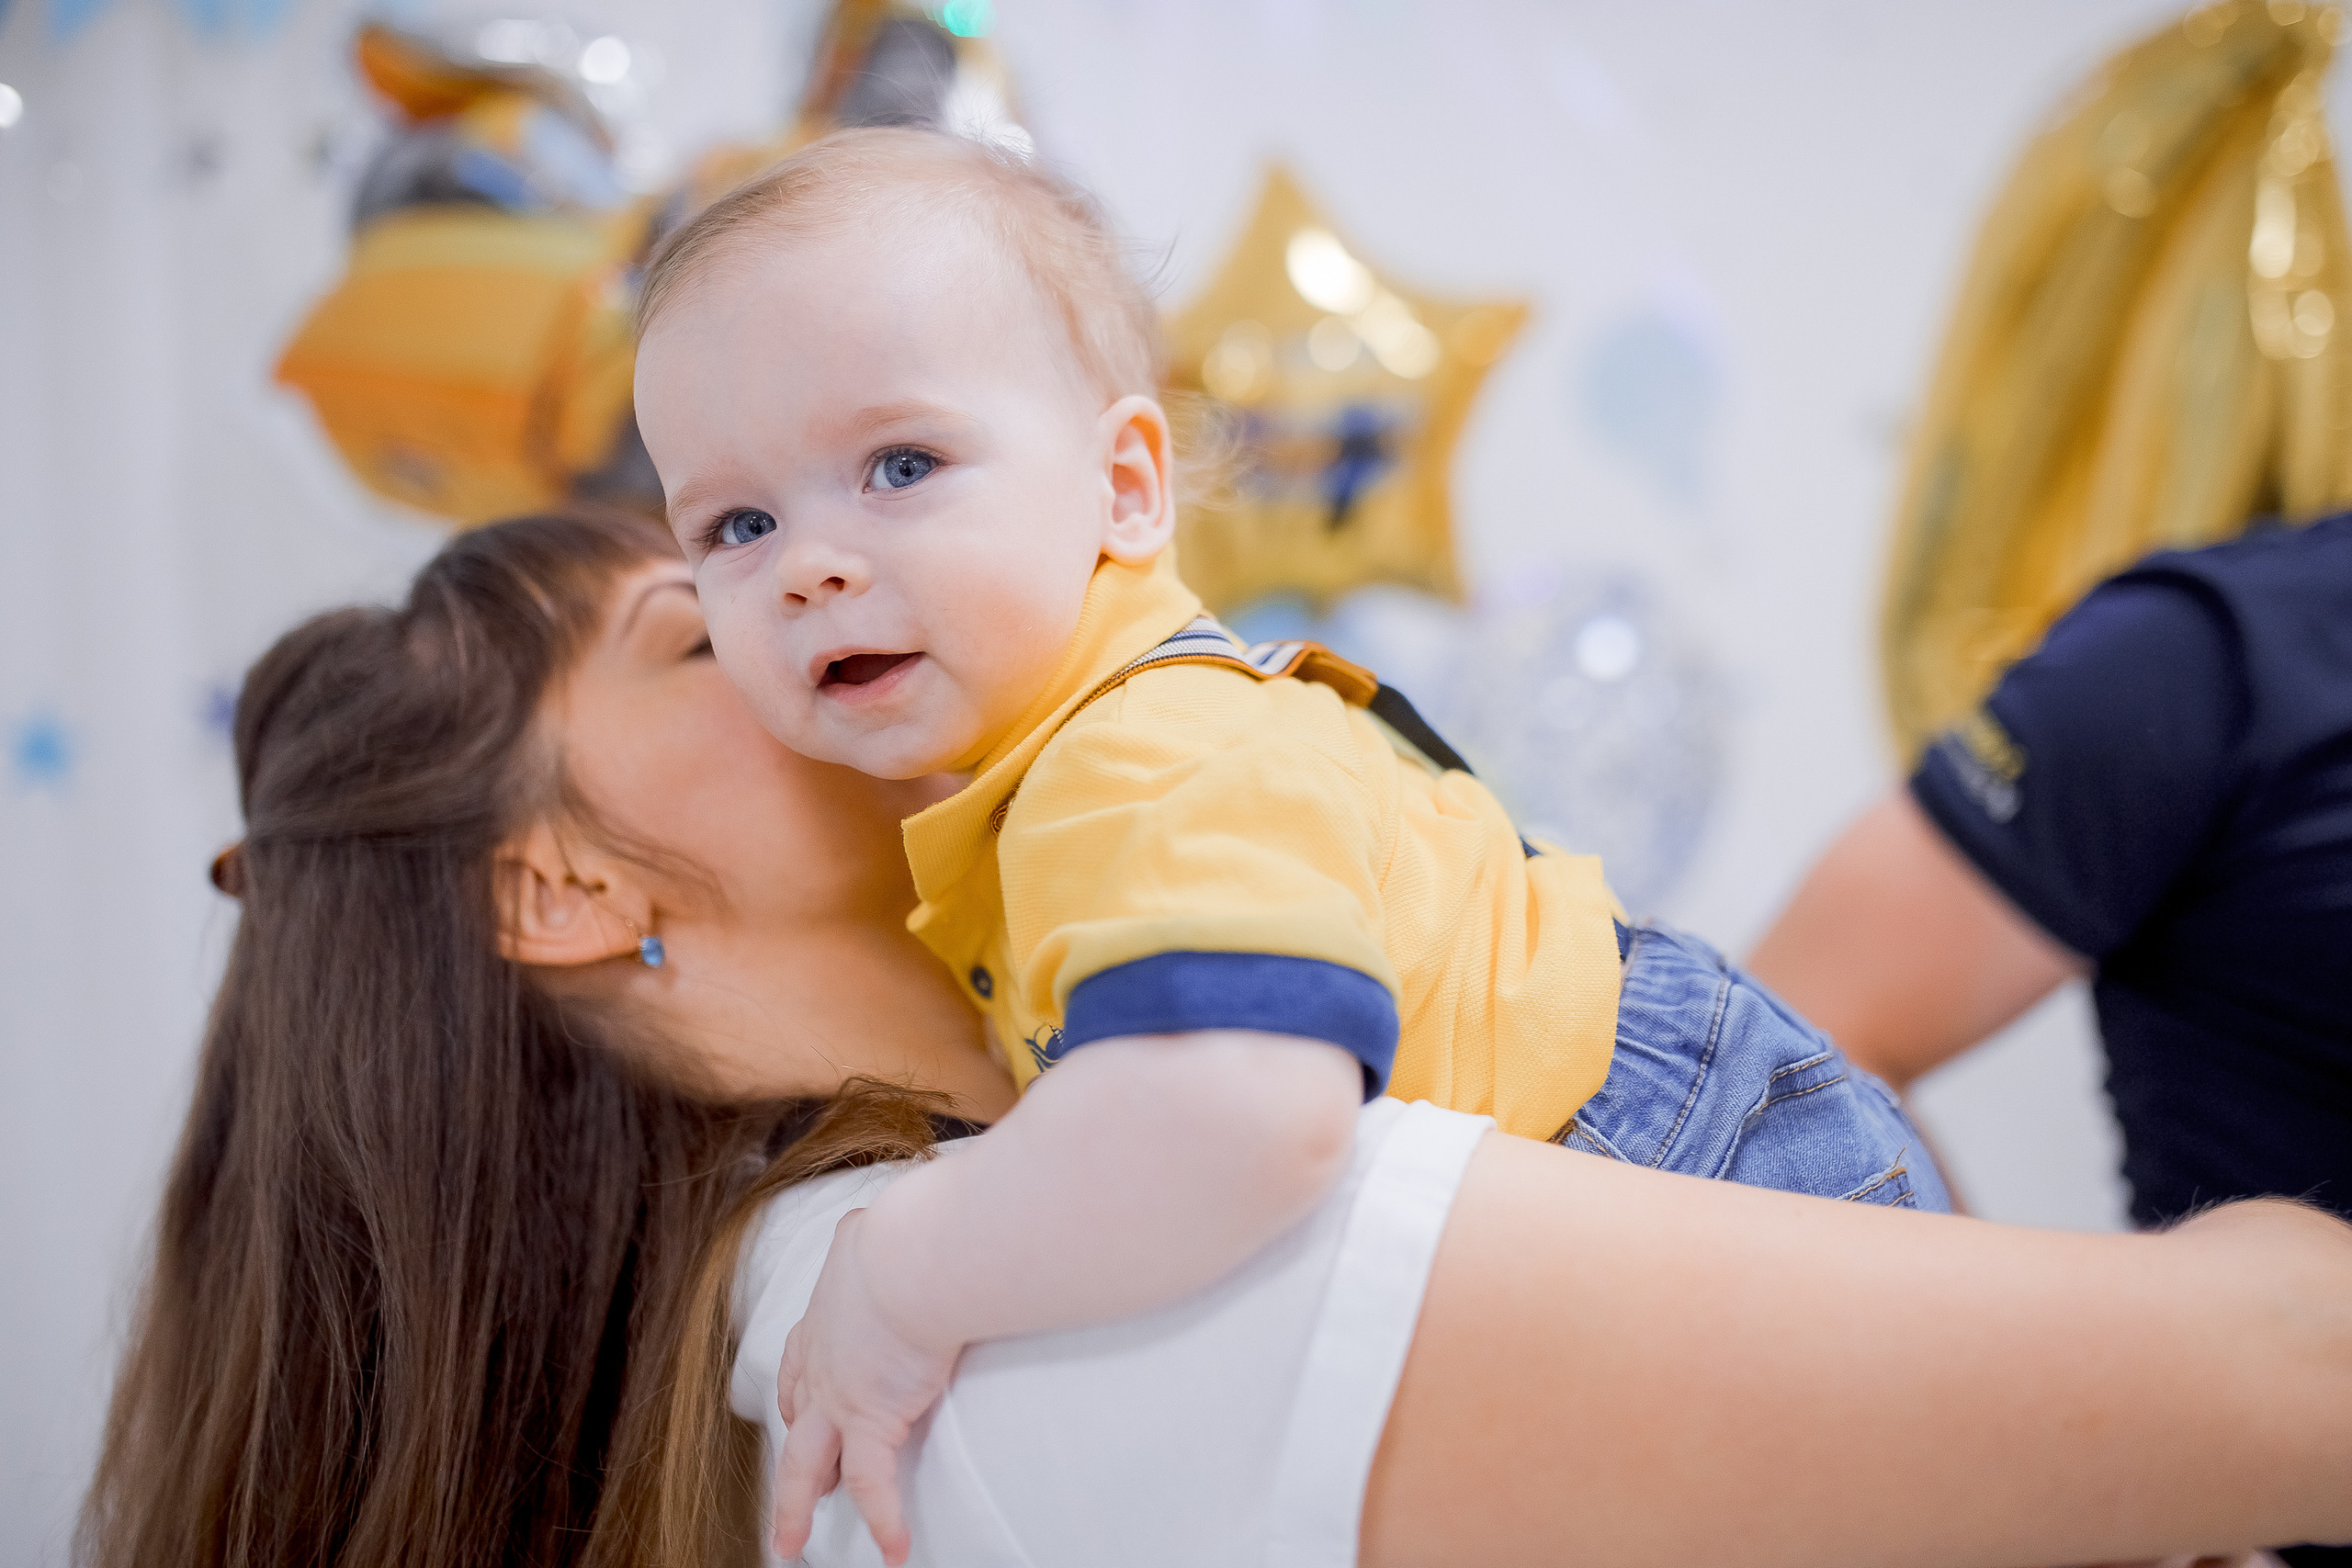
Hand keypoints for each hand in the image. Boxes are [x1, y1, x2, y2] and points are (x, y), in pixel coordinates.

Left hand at [771, 1207, 958, 1565]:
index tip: (792, 1407)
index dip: (793, 1391)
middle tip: (787, 1493)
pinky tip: (894, 1551)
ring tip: (792, 1544)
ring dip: (797, 1507)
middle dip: (787, 1462)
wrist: (910, 1258)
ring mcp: (839, 1396)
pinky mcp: (871, 1420)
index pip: (799, 1361)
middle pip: (793, 1421)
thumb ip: (896, 1232)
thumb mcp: (887, 1227)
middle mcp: (823, 1360)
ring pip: (807, 1465)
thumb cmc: (910, 1233)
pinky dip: (884, 1521)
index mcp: (827, 1314)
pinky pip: (874, 1484)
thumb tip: (928, 1207)